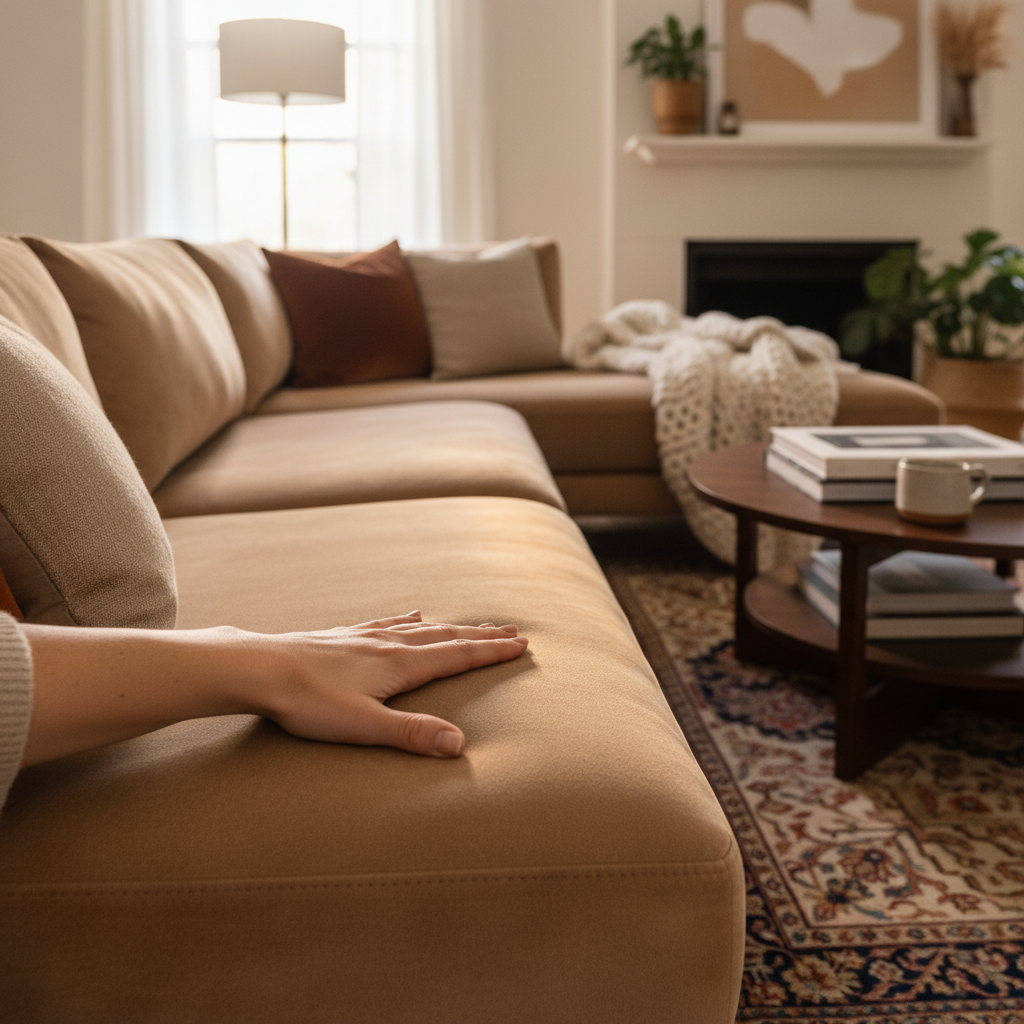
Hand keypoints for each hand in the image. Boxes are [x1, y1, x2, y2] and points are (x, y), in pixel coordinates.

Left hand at [252, 612, 528, 757]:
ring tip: (474, 624)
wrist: (259, 668)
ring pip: (421, 627)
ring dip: (453, 627)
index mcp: (400, 665)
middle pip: (447, 637)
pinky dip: (409, 619)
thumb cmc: (308, 701)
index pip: (457, 656)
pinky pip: (387, 622)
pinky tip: (411, 614)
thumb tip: (460, 745)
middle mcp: (388, 644)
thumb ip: (413, 734)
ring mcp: (365, 636)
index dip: (491, 653)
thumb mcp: (364, 725)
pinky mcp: (343, 636)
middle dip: (482, 637)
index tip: (521, 645)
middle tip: (514, 631)